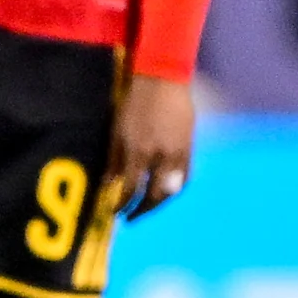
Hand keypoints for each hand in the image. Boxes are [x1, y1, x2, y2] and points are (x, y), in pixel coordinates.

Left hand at [109, 72, 197, 218]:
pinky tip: (165, 193)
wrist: (163, 79)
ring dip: (158, 204)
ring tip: (147, 208)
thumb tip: (107, 184)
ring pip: (171, 191)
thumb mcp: (118, 130)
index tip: (114, 212)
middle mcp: (160, 157)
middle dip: (141, 211)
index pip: (129, 190)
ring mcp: (178, 154)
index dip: (121, 205)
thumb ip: (114, 159)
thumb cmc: (135, 102)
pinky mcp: (189, 148)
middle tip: (130, 218)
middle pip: (153, 196)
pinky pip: (185, 177)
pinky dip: (174, 189)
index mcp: (139, 152)